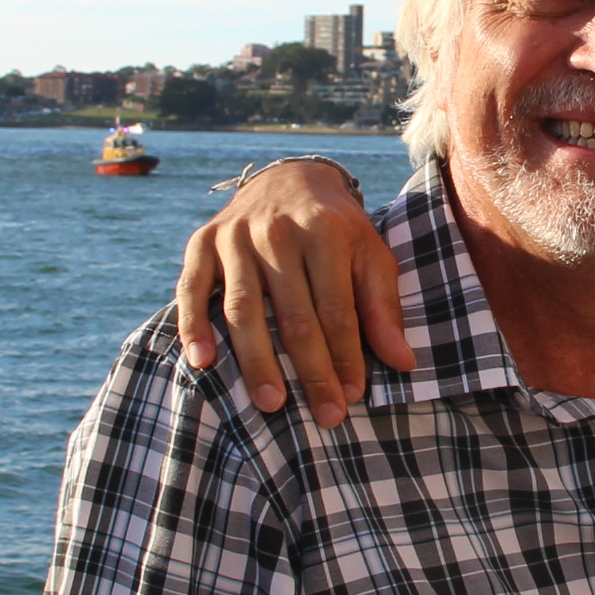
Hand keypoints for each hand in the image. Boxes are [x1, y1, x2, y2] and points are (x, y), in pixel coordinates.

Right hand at [175, 161, 414, 426]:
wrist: (289, 178)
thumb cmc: (336, 228)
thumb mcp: (370, 254)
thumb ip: (383, 307)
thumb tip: (402, 362)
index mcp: (325, 231)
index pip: (336, 307)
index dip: (346, 355)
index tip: (353, 395)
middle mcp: (277, 232)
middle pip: (294, 314)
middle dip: (311, 370)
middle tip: (325, 416)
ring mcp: (235, 237)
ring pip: (243, 309)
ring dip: (257, 360)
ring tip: (272, 403)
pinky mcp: (202, 243)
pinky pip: (191, 289)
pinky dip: (193, 325)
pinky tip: (203, 362)